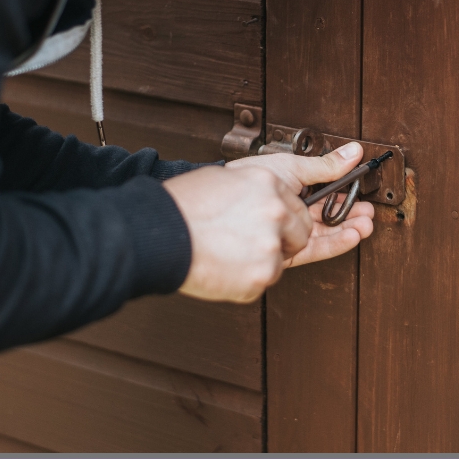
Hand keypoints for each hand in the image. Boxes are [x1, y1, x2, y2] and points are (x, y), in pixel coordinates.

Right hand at [163, 165, 310, 302]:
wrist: (157, 235)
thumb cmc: (181, 206)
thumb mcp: (223, 178)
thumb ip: (255, 188)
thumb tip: (267, 195)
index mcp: (268, 182)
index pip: (298, 206)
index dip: (286, 220)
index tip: (277, 227)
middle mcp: (276, 211)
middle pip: (302, 234)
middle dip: (284, 242)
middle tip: (251, 243)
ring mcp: (271, 245)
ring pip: (282, 260)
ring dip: (263, 261)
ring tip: (229, 253)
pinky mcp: (262, 275)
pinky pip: (264, 280)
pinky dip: (246, 279)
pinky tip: (223, 266)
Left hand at [228, 142, 375, 266]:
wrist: (225, 198)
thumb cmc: (248, 177)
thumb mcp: (292, 167)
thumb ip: (325, 167)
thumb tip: (355, 152)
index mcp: (295, 194)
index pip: (327, 199)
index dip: (347, 200)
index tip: (364, 199)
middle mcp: (292, 215)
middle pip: (329, 219)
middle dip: (351, 216)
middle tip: (368, 214)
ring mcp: (289, 235)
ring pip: (325, 235)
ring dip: (347, 230)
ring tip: (364, 226)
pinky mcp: (286, 253)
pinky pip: (315, 249)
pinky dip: (335, 243)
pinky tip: (351, 236)